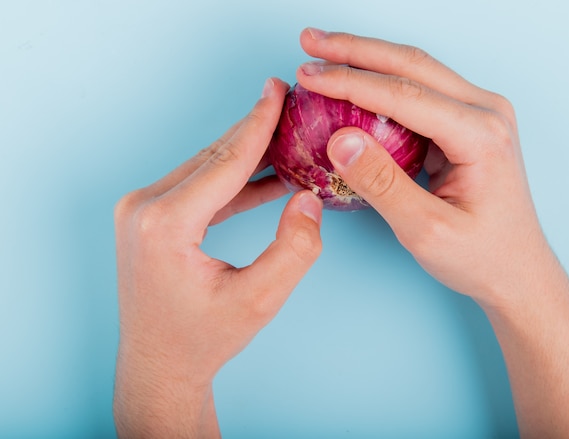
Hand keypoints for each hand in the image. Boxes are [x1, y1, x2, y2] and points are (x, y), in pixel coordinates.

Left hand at [113, 78, 322, 437]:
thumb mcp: (259, 301)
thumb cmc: (202, 338)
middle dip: (254, 130)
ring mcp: (140, 210)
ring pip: (205, 167)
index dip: (258, 124)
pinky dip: (233, 180)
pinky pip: (198, 186)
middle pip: (213, 157)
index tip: (277, 89)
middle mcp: (144, 208)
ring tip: (284, 134)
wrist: (159, 363)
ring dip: (245, 153)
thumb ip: (294, 249)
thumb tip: (309, 199)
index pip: (225, 162)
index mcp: (165, 224)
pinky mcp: (148, 216)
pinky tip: (267, 176)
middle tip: (287, 100)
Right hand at [297, 28, 543, 309]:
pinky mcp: (467, 125)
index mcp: (481, 135)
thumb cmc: (480, 257)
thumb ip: (381, 184)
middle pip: (411, 65)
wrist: (516, 271)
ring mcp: (479, 115)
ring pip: (415, 71)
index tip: (308, 75)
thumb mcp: (426, 230)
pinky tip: (355, 82)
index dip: (350, 81)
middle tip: (310, 41)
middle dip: (355, 50)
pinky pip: (420, 93)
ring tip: (324, 53)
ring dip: (368, 59)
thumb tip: (339, 140)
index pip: (404, 95)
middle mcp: (486, 113)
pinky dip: (382, 84)